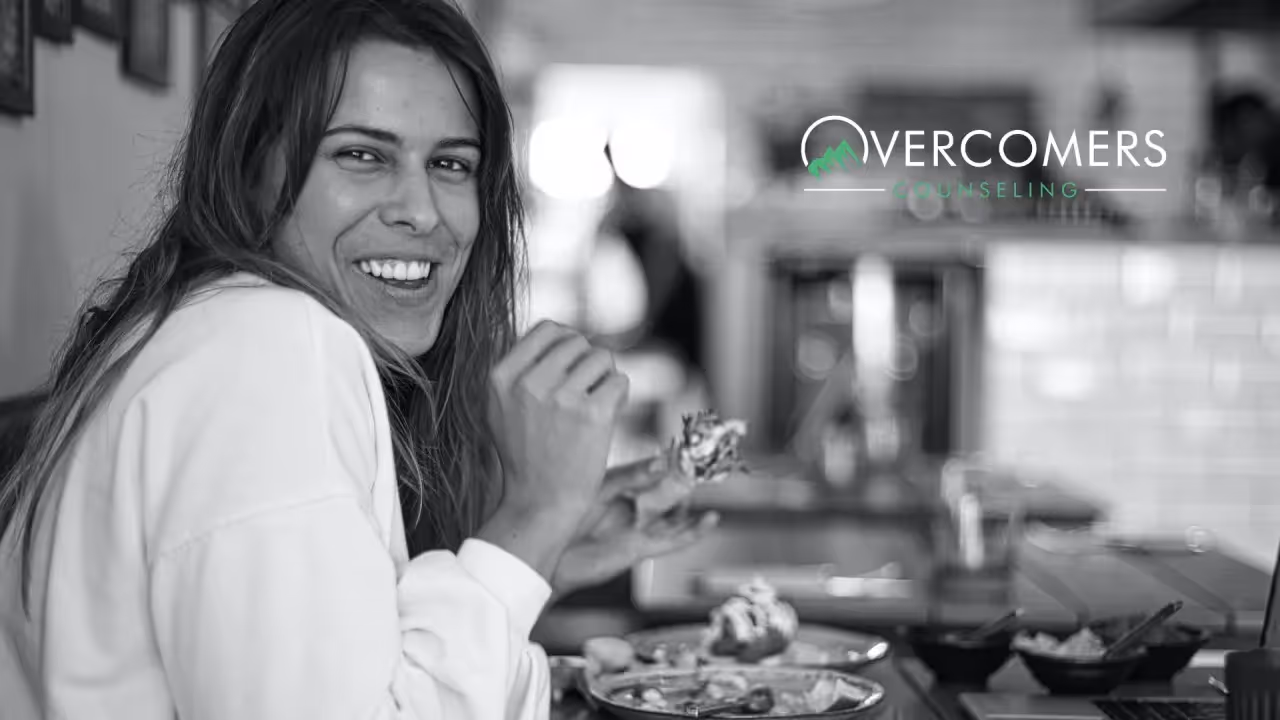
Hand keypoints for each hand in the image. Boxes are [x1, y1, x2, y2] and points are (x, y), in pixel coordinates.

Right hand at [477, 321, 628, 579]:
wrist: (541, 503)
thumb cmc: (526, 456)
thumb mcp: (501, 408)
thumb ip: (521, 369)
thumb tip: (561, 333)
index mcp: (501, 378)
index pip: (548, 330)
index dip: (568, 342)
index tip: (573, 365)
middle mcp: (528, 383)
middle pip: (578, 341)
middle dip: (589, 362)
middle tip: (586, 391)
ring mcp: (560, 397)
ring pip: (603, 358)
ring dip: (606, 378)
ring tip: (594, 405)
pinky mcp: (592, 413)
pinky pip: (619, 381)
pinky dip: (619, 397)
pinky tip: (606, 417)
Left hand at [551, 454, 713, 598]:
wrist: (549, 558)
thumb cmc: (563, 519)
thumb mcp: (600, 488)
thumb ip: (631, 477)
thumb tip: (660, 462)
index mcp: (619, 486)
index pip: (653, 468)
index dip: (673, 458)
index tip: (691, 446)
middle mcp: (631, 506)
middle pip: (668, 490)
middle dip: (687, 478)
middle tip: (705, 465)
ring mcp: (637, 528)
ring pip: (673, 514)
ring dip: (691, 502)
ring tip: (708, 487)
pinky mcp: (640, 549)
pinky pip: (672, 540)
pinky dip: (693, 531)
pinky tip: (710, 520)